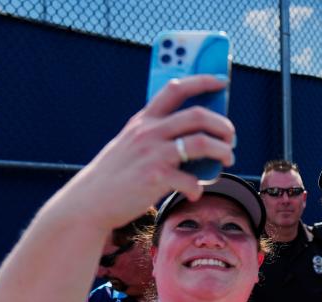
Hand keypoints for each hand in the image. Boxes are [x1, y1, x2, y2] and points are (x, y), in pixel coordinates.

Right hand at [54, 75, 235, 229]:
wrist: (91, 202)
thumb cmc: (117, 174)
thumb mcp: (132, 144)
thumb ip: (157, 135)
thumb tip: (198, 138)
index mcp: (144, 120)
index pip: (176, 88)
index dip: (202, 81)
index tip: (221, 80)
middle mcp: (149, 132)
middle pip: (198, 115)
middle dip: (223, 125)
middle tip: (231, 138)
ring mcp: (152, 154)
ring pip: (201, 143)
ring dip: (222, 151)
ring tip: (227, 160)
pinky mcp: (156, 178)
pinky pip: (191, 180)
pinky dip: (198, 188)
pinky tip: (194, 193)